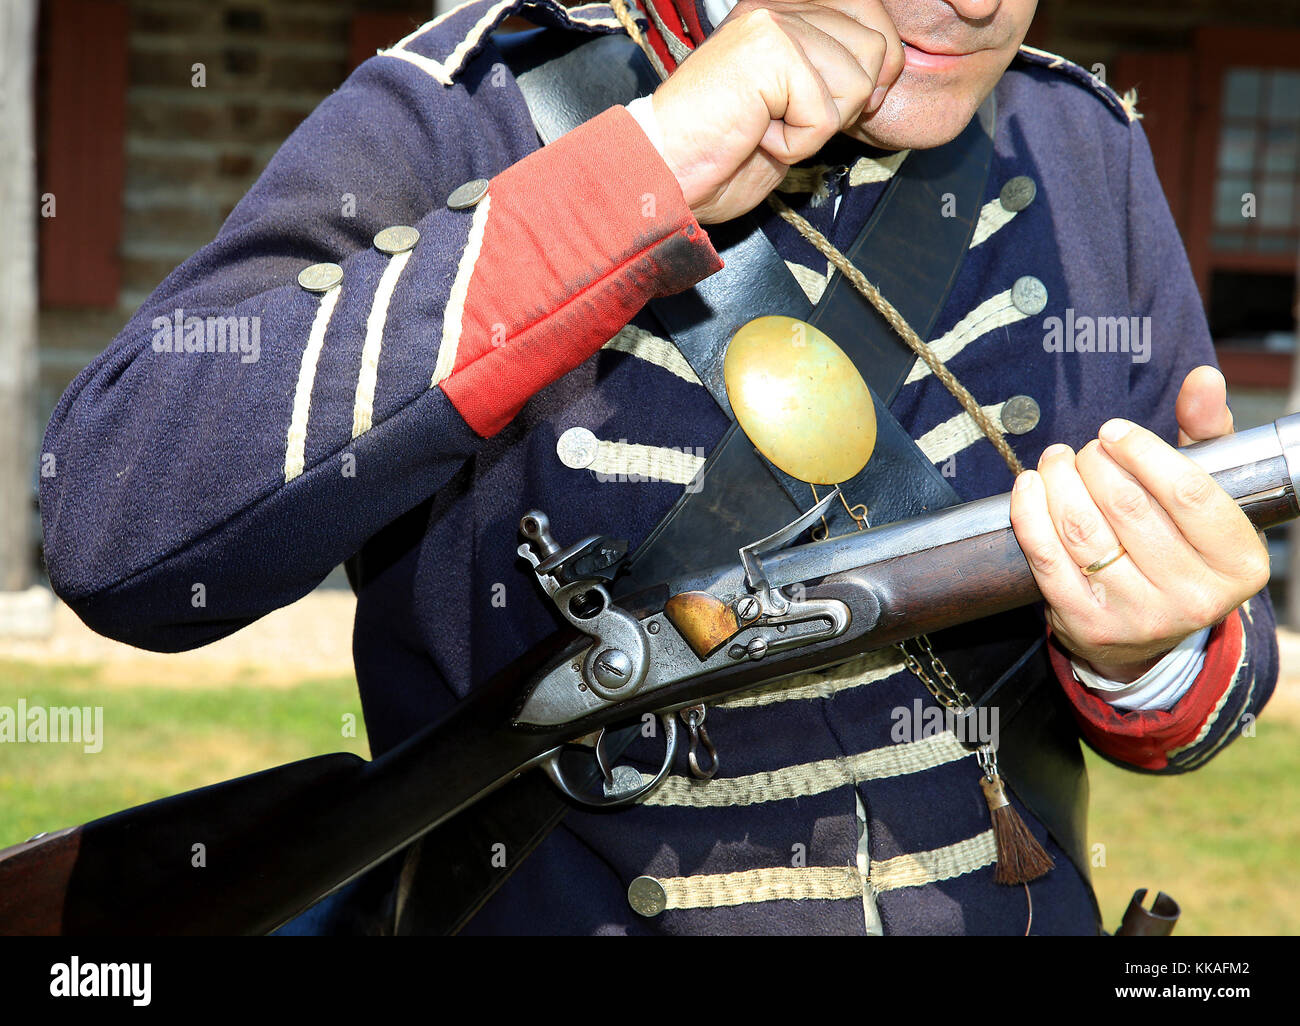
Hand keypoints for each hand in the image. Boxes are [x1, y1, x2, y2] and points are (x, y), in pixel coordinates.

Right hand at [650, 0, 903, 223]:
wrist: (662, 172)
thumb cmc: (717, 153)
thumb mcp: (790, 105)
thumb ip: (830, 76)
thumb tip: (885, 70)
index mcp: (785, 12)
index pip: (872, 17)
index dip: (876, 72)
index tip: (838, 109)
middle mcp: (779, 6)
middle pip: (876, 49)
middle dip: (846, 104)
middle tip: (791, 122)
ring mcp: (773, 22)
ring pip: (856, 83)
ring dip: (817, 127)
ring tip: (767, 128)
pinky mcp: (769, 51)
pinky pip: (824, 114)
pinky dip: (797, 145)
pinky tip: (757, 137)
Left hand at [1008, 366, 1269, 682]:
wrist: (1148, 629)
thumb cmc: (1179, 541)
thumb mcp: (1207, 493)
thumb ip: (1208, 433)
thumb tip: (1201, 379)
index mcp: (1239, 563)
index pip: (1188, 492)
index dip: (1143, 451)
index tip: (1114, 431)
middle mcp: (1194, 597)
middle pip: (1127, 506)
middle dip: (1094, 463)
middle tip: (1086, 451)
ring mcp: (1138, 617)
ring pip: (1081, 529)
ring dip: (1058, 482)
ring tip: (1056, 461)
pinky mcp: (1087, 625)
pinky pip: (1045, 558)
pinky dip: (1029, 513)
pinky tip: (1029, 486)